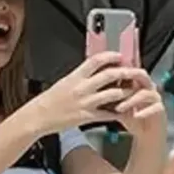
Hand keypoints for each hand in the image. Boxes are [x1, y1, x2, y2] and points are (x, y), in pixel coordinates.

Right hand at [19, 51, 147, 134]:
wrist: (39, 116)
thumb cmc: (50, 100)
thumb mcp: (65, 81)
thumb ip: (80, 76)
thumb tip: (95, 69)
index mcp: (76, 76)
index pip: (96, 60)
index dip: (111, 56)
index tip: (120, 56)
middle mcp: (82, 87)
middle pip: (109, 75)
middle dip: (125, 72)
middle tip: (134, 72)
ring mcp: (86, 102)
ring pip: (113, 94)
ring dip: (126, 92)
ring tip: (133, 91)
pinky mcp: (87, 117)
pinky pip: (108, 114)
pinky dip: (119, 113)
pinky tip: (125, 111)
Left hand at [112, 68, 166, 140]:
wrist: (148, 135)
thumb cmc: (133, 118)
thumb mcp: (119, 107)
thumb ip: (111, 98)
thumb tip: (95, 91)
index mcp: (137, 83)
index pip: (130, 69)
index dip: (120, 69)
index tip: (106, 72)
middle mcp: (148, 87)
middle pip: (141, 75)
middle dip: (129, 77)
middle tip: (115, 84)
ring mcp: (155, 98)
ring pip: (145, 93)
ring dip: (131, 100)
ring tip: (119, 108)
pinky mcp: (161, 109)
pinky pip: (154, 107)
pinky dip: (144, 111)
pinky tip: (135, 116)